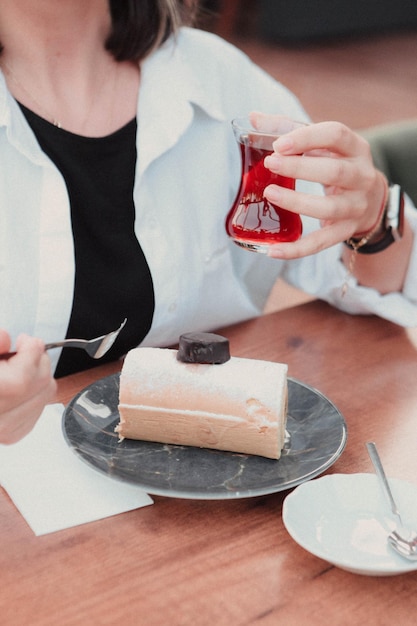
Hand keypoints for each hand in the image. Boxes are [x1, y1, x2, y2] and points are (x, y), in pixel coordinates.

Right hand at [0, 330, 56, 443]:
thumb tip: (4, 339)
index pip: (23, 376)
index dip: (30, 351)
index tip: (24, 341)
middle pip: (40, 383)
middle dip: (37, 360)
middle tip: (23, 351)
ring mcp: (3, 430)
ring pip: (45, 394)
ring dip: (38, 376)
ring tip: (17, 368)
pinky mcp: (11, 435)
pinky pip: (40, 408)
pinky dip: (35, 393)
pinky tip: (17, 386)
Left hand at [250, 112, 387, 258]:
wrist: (370, 199)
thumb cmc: (337, 164)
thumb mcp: (322, 145)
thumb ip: (289, 130)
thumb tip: (253, 117)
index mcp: (355, 148)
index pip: (336, 135)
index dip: (307, 137)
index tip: (279, 143)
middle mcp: (362, 176)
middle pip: (335, 172)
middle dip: (301, 167)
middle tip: (270, 163)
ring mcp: (356, 206)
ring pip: (330, 208)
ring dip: (298, 202)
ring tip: (270, 194)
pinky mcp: (346, 231)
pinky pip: (321, 243)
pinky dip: (297, 249)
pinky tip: (273, 250)